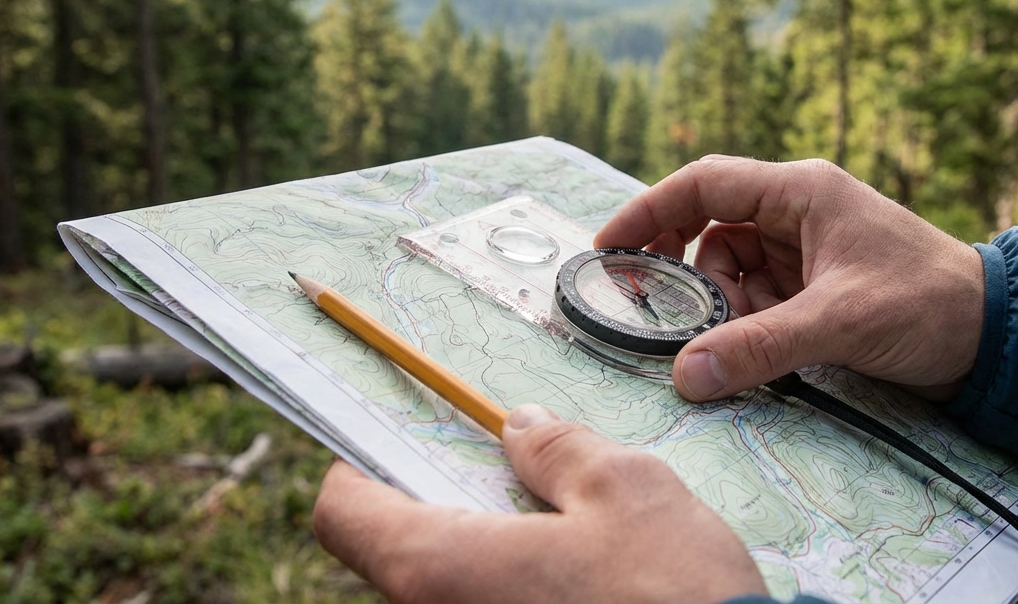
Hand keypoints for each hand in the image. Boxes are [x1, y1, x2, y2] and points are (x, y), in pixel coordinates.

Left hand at [313, 404, 766, 603]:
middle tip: (506, 469)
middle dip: (444, 499)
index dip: (364, 464)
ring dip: (486, 545)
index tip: (406, 437)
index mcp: (440, 566)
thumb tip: (519, 429)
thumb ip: (559, 451)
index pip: (343, 511)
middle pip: (396, 548)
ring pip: (447, 585)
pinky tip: (579, 575)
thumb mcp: (625, 489)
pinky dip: (513, 586)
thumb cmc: (674, 595)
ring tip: (558, 520)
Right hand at [594, 156, 985, 403]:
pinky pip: (755, 298)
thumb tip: (683, 375)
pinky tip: (762, 351)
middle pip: (709, 228)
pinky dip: (746, 324)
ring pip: (729, 270)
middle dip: (683, 272)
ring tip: (741, 344)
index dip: (649, 211)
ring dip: (723, 308)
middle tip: (658, 312)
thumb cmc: (927, 305)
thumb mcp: (838, 324)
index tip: (608, 248)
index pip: (704, 184)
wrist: (994, 335)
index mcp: (801, 191)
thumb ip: (757, 346)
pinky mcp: (813, 286)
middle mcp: (797, 212)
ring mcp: (804, 250)